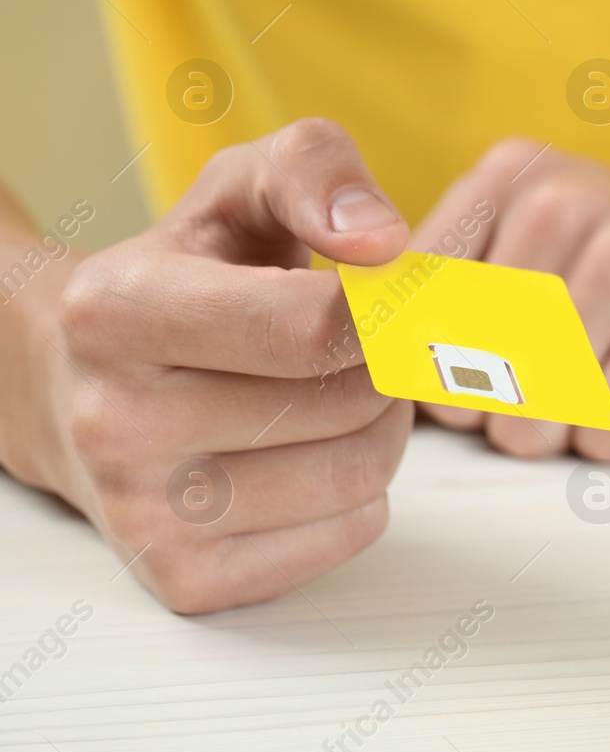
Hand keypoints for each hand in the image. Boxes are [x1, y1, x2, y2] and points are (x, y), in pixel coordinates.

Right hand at [9, 119, 412, 612]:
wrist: (66, 375)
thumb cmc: (181, 272)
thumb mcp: (238, 188)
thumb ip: (317, 173)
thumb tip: (385, 241)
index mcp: (122, 310)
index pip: (314, 328)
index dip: (387, 311)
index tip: (400, 299)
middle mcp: (116, 419)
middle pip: (349, 403)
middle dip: (385, 367)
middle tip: (362, 348)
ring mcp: (143, 513)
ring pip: (360, 475)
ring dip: (383, 429)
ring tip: (336, 394)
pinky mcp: (184, 578)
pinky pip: (351, 534)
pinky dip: (362, 494)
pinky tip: (312, 454)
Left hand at [409, 139, 609, 459]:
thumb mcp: (558, 258)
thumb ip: (459, 299)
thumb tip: (367, 373)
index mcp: (512, 178)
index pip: (410, 327)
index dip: (453, 378)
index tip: (520, 357)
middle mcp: (562, 200)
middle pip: (470, 387)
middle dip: (523, 414)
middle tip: (599, 364)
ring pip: (539, 420)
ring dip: (587, 428)